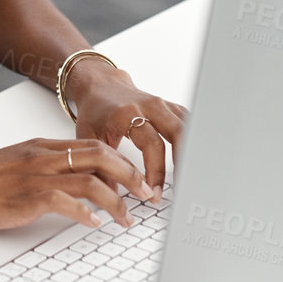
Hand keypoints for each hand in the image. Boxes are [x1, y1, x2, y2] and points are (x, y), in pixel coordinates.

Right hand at [0, 138, 158, 234]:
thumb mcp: (11, 167)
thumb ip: (40, 170)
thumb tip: (71, 188)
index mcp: (39, 147)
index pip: (91, 145)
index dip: (120, 162)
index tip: (136, 181)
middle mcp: (40, 156)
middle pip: (99, 155)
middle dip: (130, 175)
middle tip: (146, 195)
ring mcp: (33, 176)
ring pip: (89, 180)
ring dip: (116, 201)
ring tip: (127, 219)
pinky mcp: (24, 197)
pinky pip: (65, 202)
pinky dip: (85, 213)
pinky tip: (93, 224)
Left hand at [64, 61, 184, 195]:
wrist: (101, 85)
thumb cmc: (95, 111)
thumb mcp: (89, 137)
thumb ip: (100, 166)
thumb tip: (113, 196)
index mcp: (128, 113)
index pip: (151, 144)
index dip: (156, 171)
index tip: (154, 192)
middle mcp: (149, 106)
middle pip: (178, 132)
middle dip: (183, 162)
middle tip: (181, 187)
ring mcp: (162, 104)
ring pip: (187, 126)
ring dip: (192, 152)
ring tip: (190, 178)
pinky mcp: (170, 107)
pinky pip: (188, 122)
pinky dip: (193, 140)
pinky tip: (193, 158)